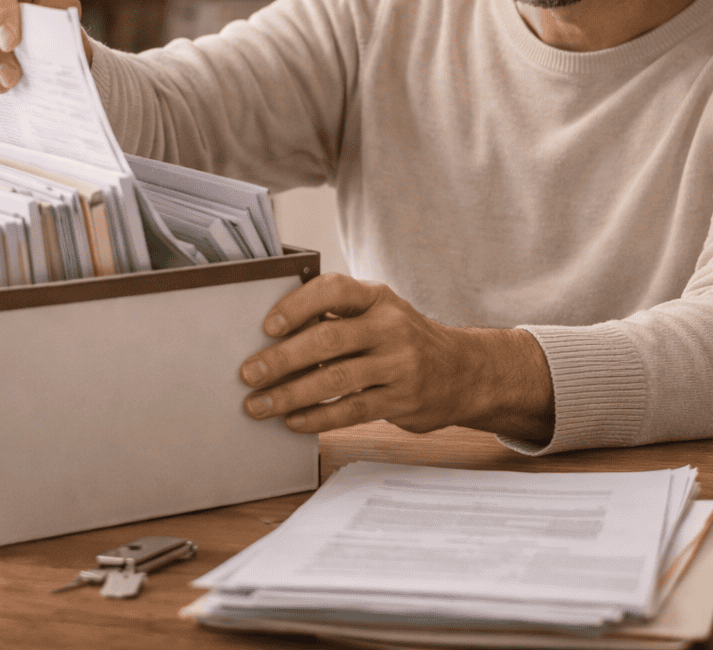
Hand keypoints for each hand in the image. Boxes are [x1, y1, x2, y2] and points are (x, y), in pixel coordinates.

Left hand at [238, 274, 554, 441]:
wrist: (463, 372)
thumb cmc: (403, 340)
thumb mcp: (378, 314)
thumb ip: (336, 317)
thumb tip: (271, 336)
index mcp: (377, 298)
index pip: (334, 289)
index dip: (297, 305)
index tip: (267, 326)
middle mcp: (391, 327)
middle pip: (328, 339)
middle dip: (281, 358)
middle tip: (248, 374)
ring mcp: (400, 365)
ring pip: (336, 380)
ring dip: (290, 394)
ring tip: (259, 405)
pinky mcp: (403, 401)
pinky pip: (352, 412)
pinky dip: (317, 418)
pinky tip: (293, 422)